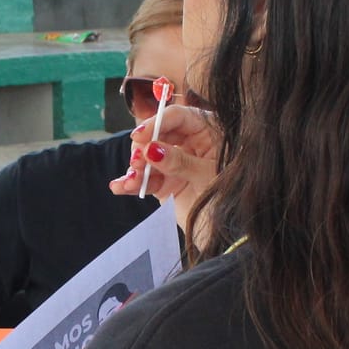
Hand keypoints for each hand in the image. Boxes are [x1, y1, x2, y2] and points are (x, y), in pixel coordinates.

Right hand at [109, 103, 219, 236]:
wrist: (229, 232)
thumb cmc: (229, 198)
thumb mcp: (206, 176)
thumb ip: (179, 161)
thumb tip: (152, 149)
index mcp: (209, 132)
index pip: (179, 116)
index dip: (157, 122)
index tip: (139, 136)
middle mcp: (191, 143)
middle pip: (159, 133)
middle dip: (143, 147)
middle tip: (136, 162)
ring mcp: (176, 162)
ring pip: (148, 156)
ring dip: (136, 168)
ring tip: (130, 182)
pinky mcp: (166, 182)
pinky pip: (145, 178)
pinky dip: (132, 183)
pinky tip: (120, 187)